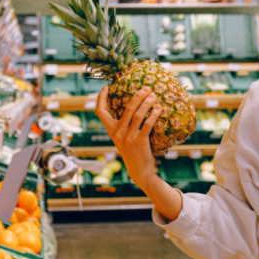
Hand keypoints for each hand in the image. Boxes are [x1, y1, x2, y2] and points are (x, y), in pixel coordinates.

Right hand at [95, 86, 182, 220]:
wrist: (139, 171)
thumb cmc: (133, 152)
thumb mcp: (124, 139)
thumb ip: (124, 126)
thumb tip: (133, 107)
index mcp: (111, 131)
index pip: (100, 112)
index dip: (100, 98)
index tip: (105, 87)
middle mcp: (117, 133)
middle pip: (126, 108)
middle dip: (137, 96)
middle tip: (146, 88)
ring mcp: (128, 137)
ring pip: (137, 114)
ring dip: (147, 103)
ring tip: (154, 96)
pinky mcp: (139, 141)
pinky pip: (147, 124)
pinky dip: (153, 115)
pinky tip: (159, 109)